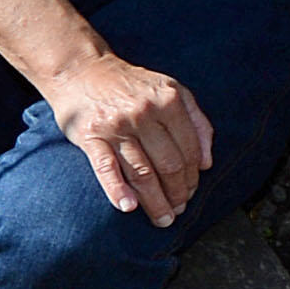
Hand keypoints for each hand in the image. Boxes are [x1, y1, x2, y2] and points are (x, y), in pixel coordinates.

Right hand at [46, 50, 213, 225]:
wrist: (82, 70)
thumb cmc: (131, 85)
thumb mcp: (172, 90)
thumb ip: (196, 121)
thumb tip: (207, 162)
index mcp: (168, 101)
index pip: (189, 149)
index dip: (193, 176)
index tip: (192, 192)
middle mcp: (144, 112)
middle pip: (169, 164)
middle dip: (178, 193)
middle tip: (179, 210)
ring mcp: (116, 125)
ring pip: (142, 172)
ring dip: (155, 201)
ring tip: (163, 218)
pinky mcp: (90, 136)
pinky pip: (106, 168)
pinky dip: (117, 190)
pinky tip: (128, 208)